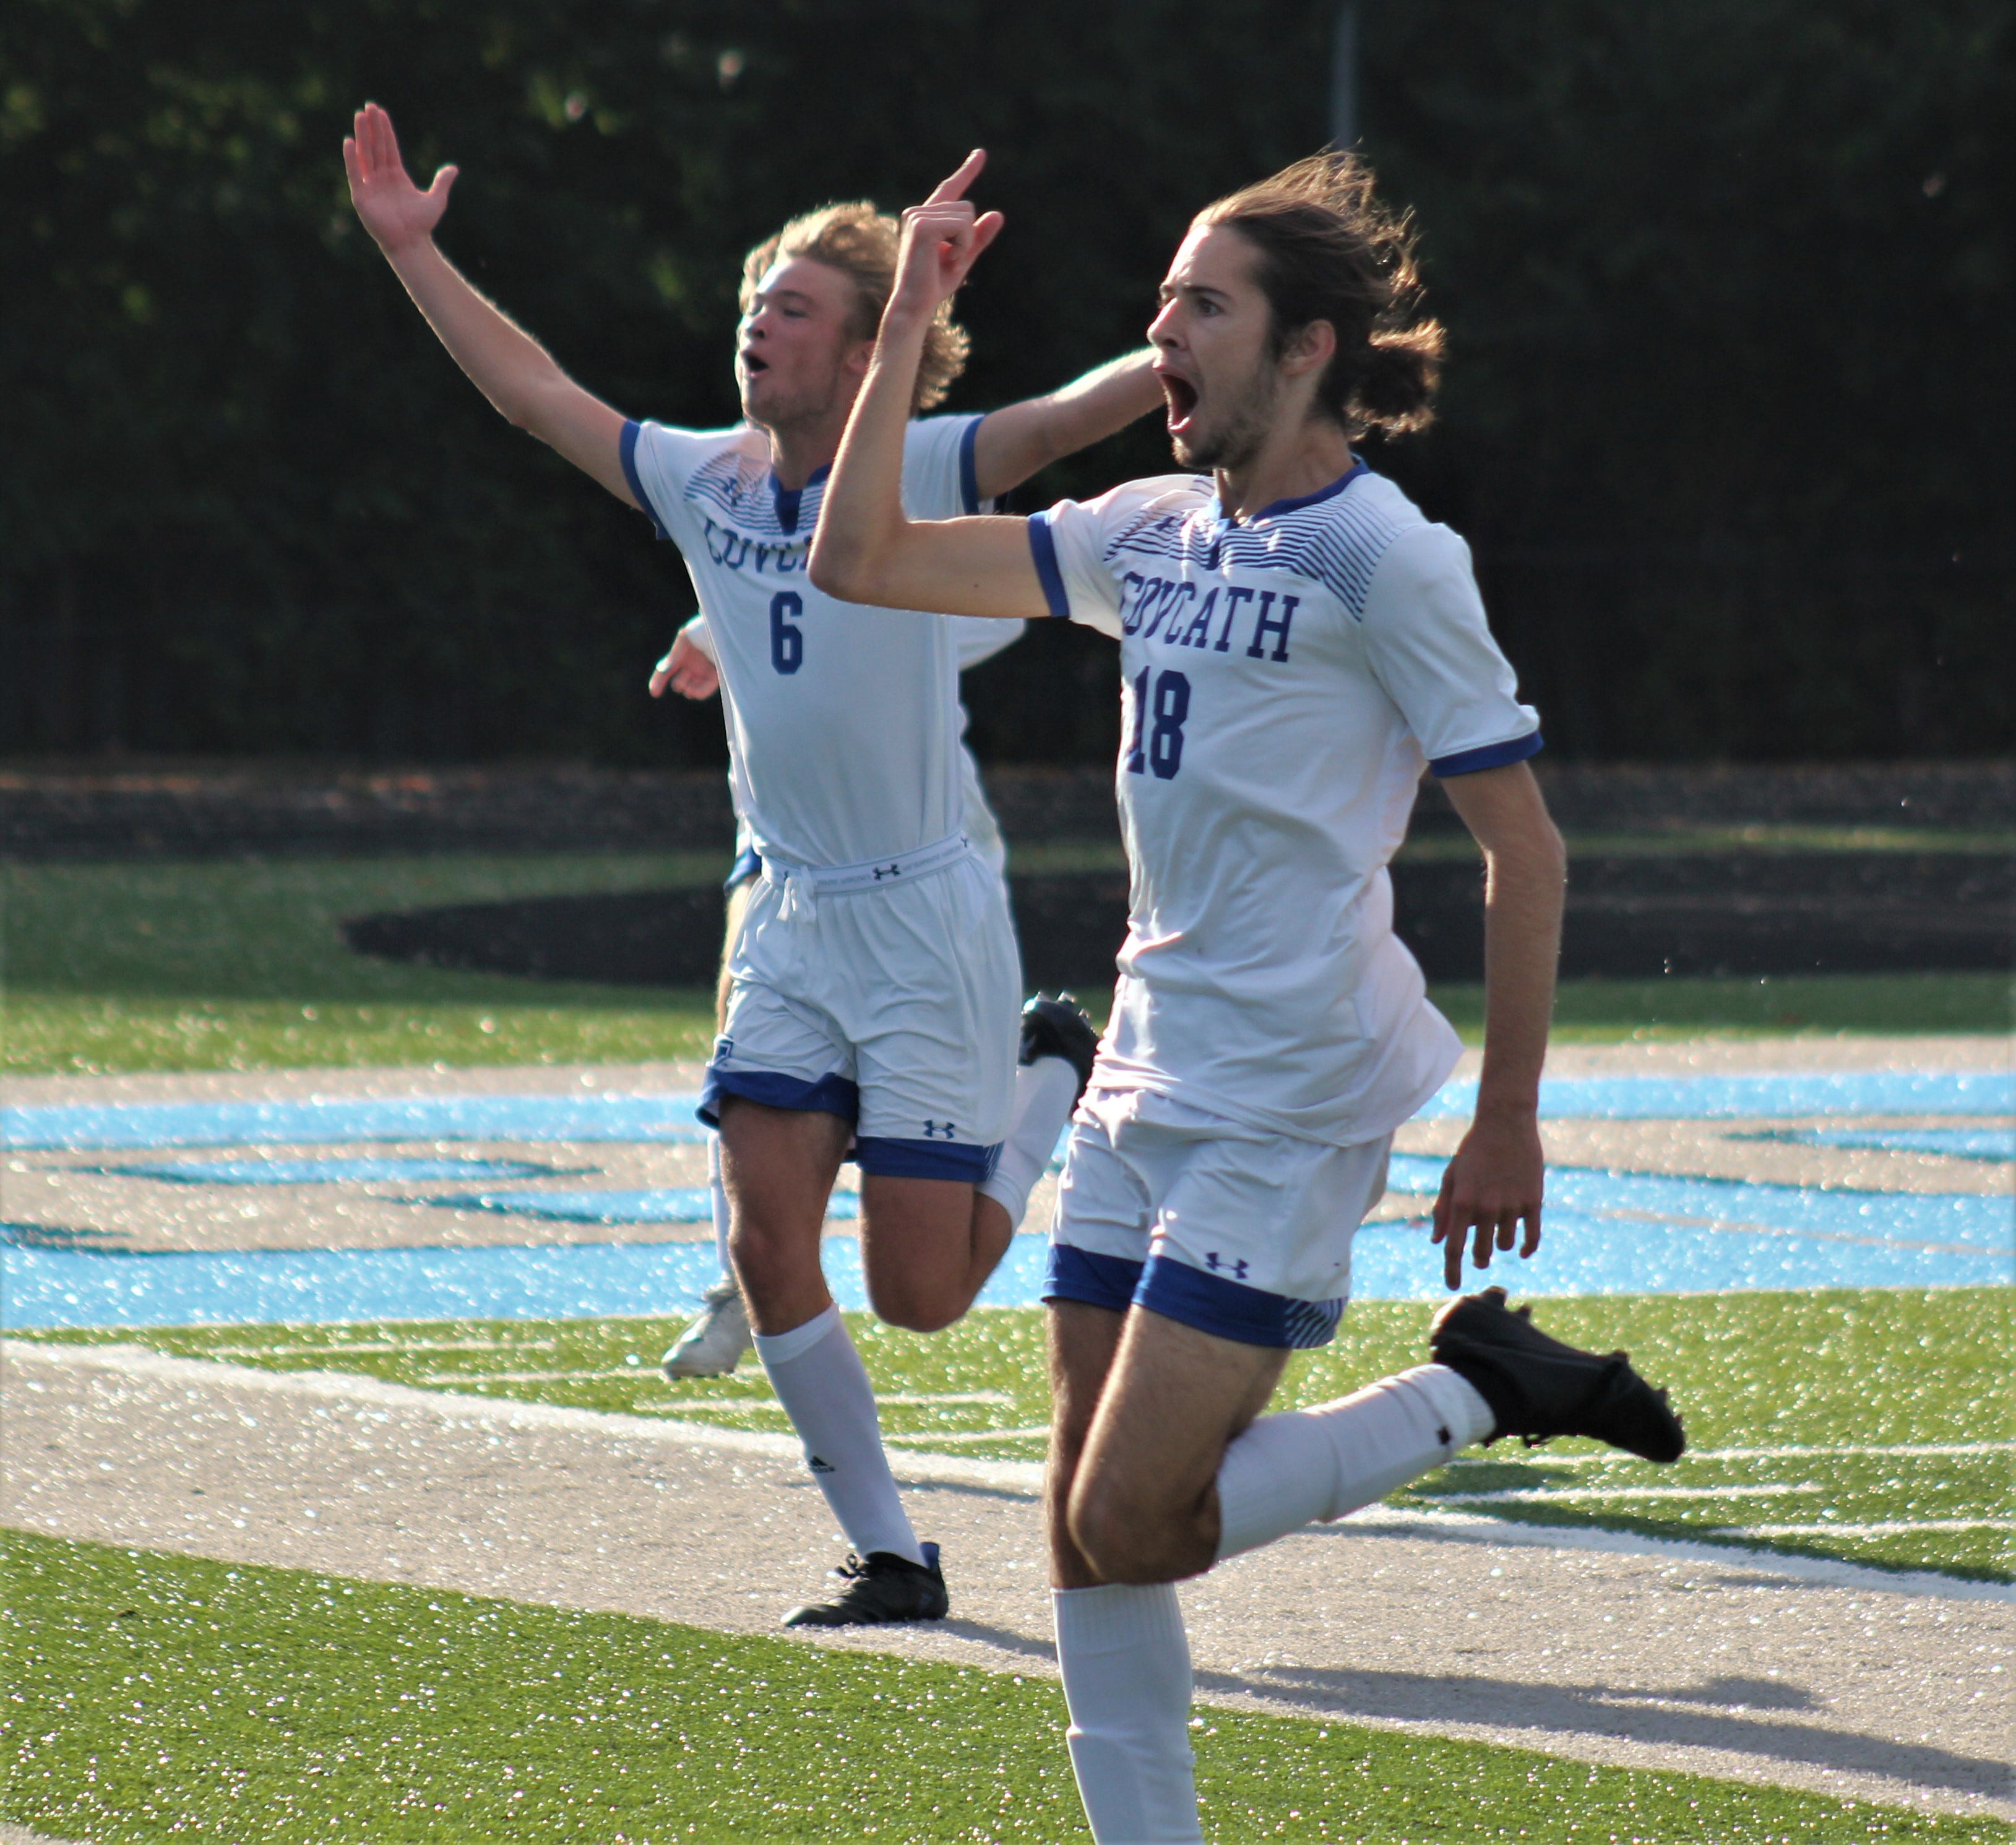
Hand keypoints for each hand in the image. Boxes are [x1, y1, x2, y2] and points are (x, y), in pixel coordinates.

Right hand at [344, 102, 456, 254]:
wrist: (411, 244)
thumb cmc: (422, 225)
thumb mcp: (436, 200)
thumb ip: (442, 182)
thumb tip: (454, 168)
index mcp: (396, 176)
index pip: (388, 147)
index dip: (384, 130)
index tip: (380, 112)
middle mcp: (381, 178)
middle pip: (376, 146)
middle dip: (372, 127)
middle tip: (368, 106)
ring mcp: (370, 186)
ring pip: (365, 155)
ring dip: (362, 135)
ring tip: (359, 116)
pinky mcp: (362, 196)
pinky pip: (355, 174)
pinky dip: (351, 158)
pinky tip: (349, 141)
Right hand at [648, 632, 718, 699]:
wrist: (723, 629)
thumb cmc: (702, 630)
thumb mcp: (684, 640)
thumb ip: (673, 657)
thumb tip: (662, 671)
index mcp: (681, 655)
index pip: (666, 671)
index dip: (658, 681)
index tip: (654, 692)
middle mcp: (691, 666)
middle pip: (678, 684)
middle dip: (679, 683)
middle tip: (685, 674)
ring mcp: (703, 672)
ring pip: (690, 691)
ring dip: (688, 689)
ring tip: (691, 684)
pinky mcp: (715, 677)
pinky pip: (704, 691)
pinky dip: (699, 693)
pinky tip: (695, 691)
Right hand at [891, 150, 1004, 319]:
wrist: (915, 305)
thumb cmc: (934, 285)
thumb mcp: (964, 257)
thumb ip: (978, 236)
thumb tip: (998, 214)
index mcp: (925, 217)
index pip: (951, 189)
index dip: (967, 171)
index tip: (981, 153)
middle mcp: (917, 212)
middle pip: (967, 207)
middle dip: (968, 237)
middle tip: (950, 261)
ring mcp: (917, 216)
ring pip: (966, 216)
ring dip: (965, 243)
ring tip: (946, 261)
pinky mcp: (922, 225)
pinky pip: (962, 225)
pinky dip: (962, 246)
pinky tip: (946, 259)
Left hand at [1429, 1109, 1543, 1291]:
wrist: (1505, 1123)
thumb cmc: (1473, 1151)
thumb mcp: (1452, 1177)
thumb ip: (1443, 1210)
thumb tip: (1438, 1241)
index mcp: (1461, 1202)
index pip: (1454, 1248)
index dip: (1452, 1271)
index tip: (1452, 1287)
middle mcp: (1486, 1207)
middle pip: (1481, 1251)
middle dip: (1478, 1259)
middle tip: (1479, 1258)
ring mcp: (1511, 1205)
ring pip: (1506, 1245)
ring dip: (1501, 1245)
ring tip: (1497, 1232)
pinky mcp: (1533, 1201)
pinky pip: (1532, 1237)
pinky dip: (1527, 1247)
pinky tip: (1522, 1250)